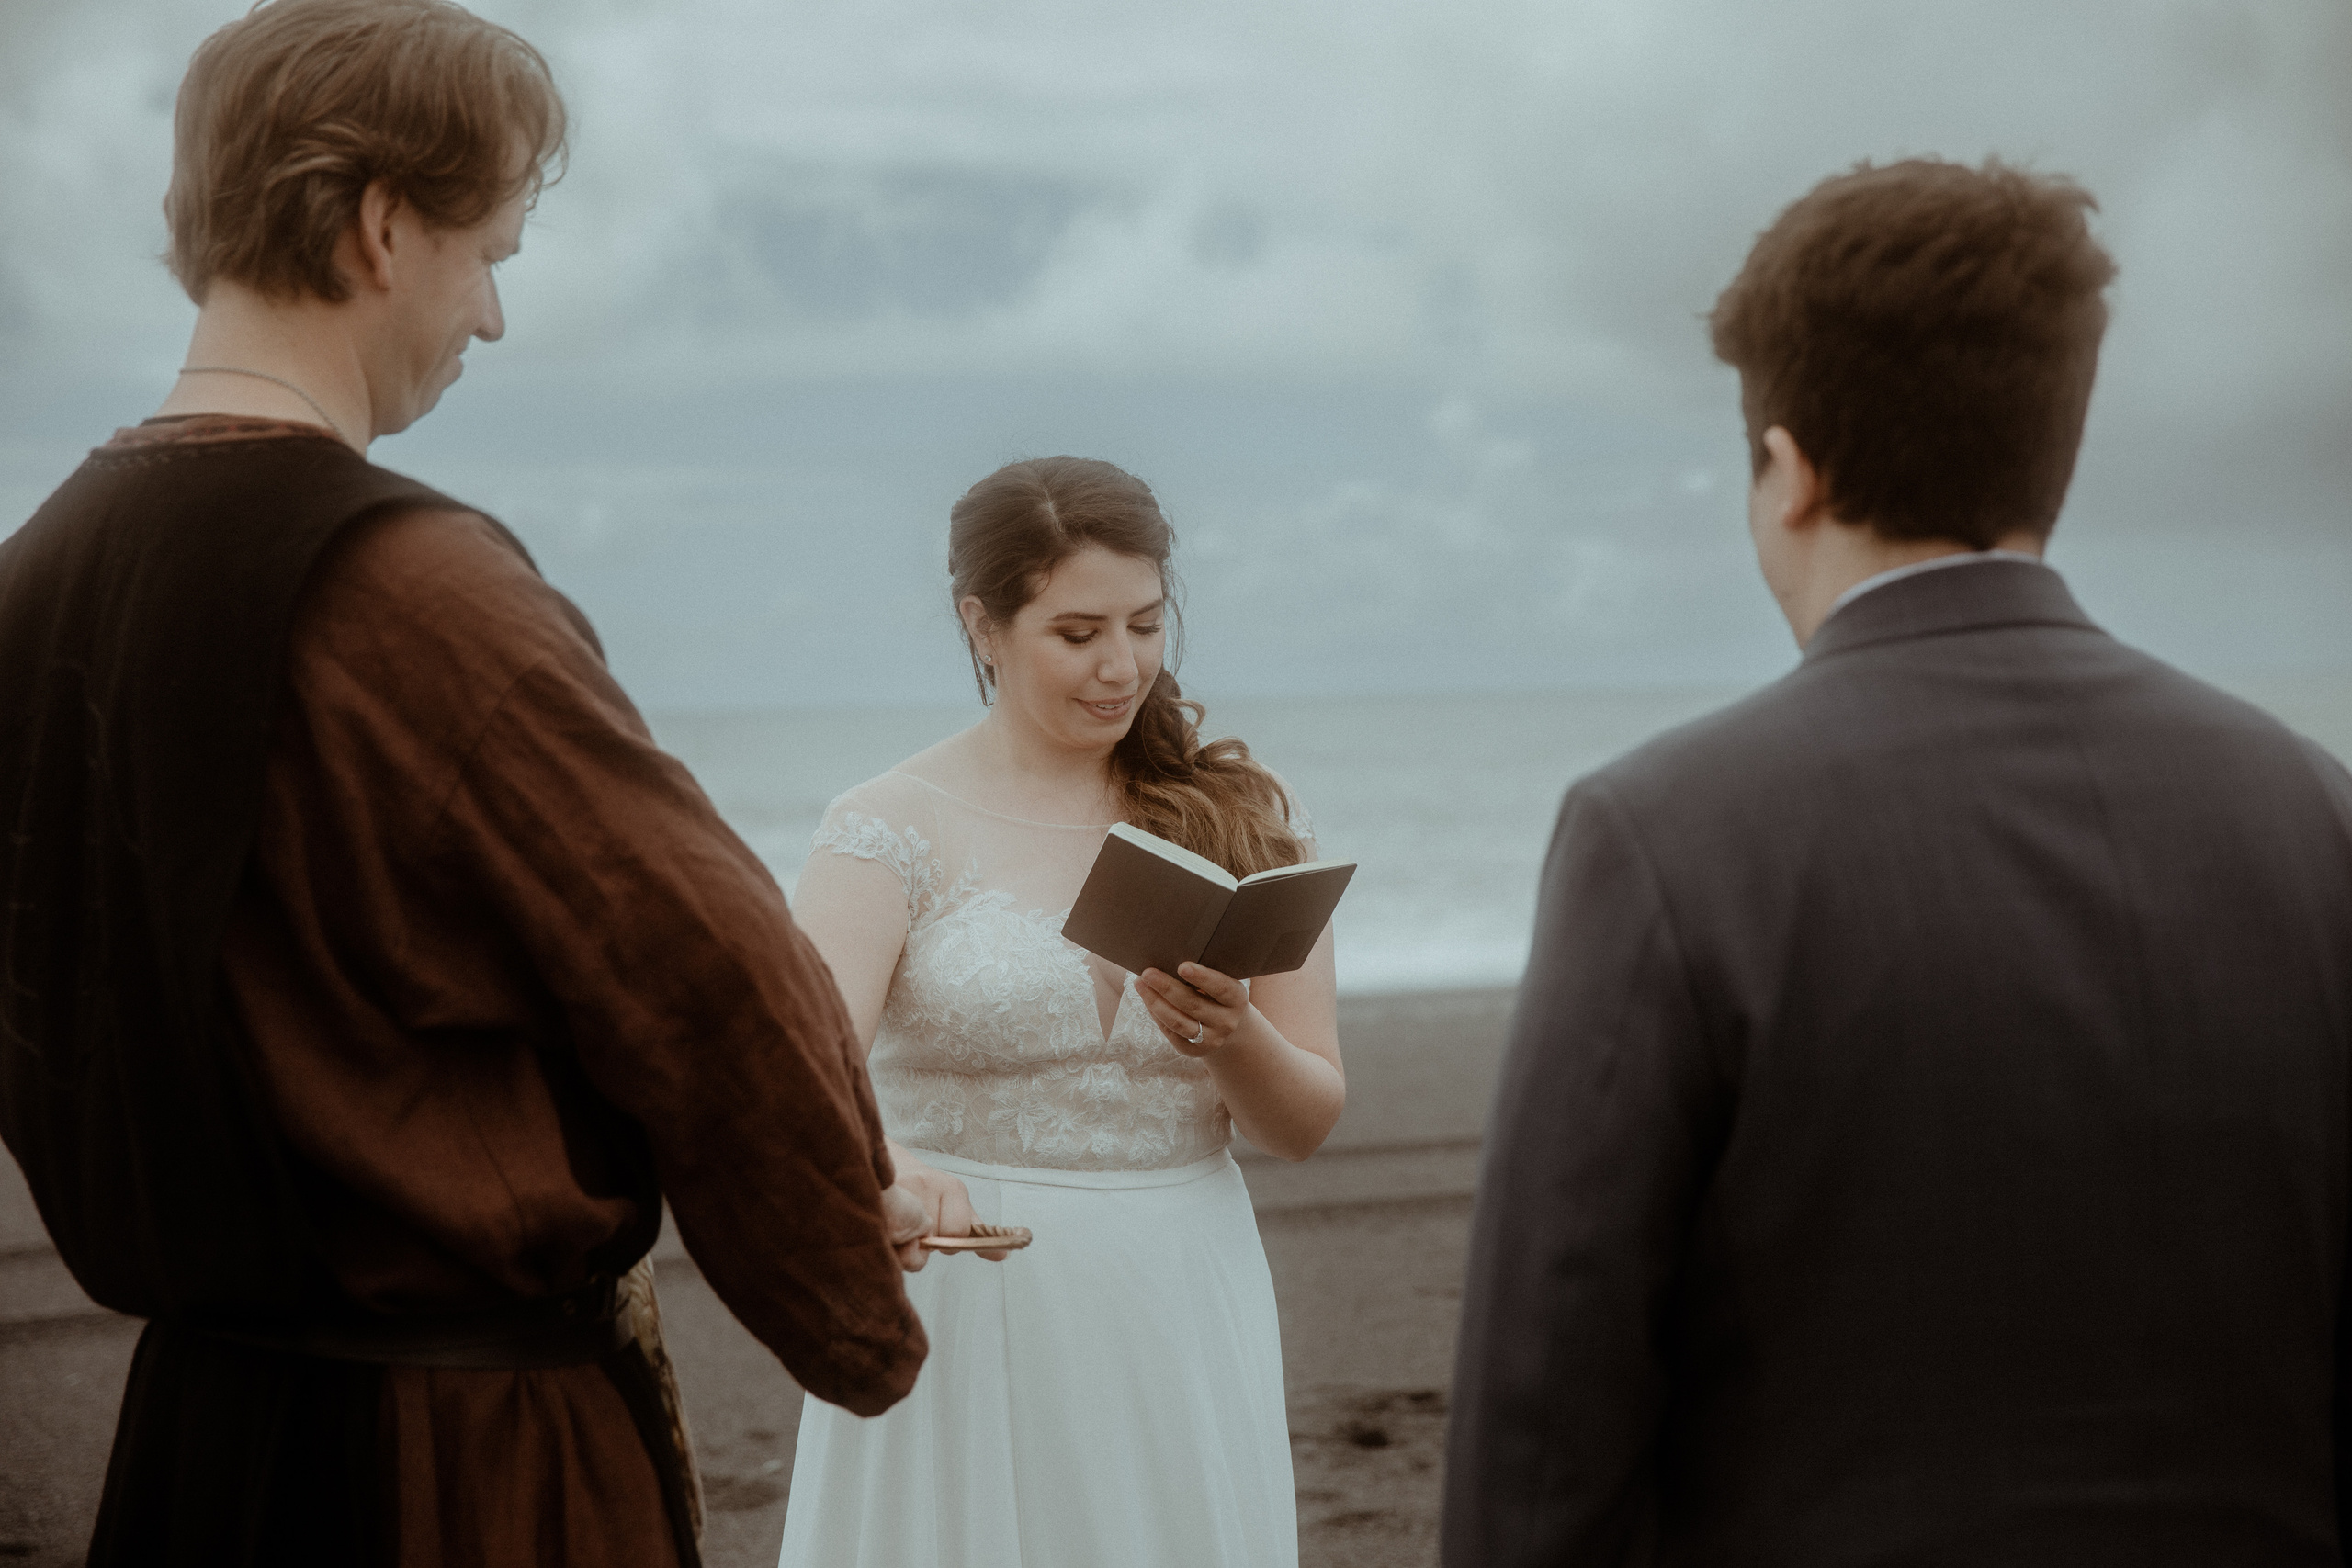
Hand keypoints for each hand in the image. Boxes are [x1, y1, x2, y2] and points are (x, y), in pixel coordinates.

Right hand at [886, 1145, 1010, 1265]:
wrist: (890, 1167)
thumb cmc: (927, 1195)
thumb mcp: (957, 1209)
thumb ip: (976, 1234)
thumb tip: (1003, 1254)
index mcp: (952, 1188)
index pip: (957, 1231)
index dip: (947, 1243)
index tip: (938, 1232)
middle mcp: (926, 1183)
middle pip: (931, 1240)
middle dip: (923, 1246)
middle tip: (917, 1230)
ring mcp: (899, 1188)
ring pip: (906, 1243)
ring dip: (902, 1248)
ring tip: (901, 1229)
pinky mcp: (875, 1196)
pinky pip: (885, 1239)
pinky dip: (887, 1245)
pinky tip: (886, 1231)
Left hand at [1139, 961, 1248, 1057]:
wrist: (1229, 1026)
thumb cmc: (1218, 994)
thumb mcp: (1222, 982)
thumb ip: (1204, 974)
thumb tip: (1169, 959)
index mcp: (1237, 1000)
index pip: (1220, 987)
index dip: (1202, 977)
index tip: (1181, 966)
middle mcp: (1226, 1022)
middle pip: (1192, 1004)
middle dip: (1167, 987)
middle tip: (1147, 972)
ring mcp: (1211, 1039)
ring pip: (1177, 1022)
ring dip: (1155, 1002)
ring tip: (1140, 984)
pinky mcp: (1193, 1050)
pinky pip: (1170, 1032)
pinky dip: (1155, 1014)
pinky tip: (1147, 1000)